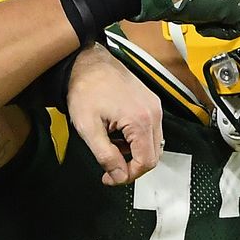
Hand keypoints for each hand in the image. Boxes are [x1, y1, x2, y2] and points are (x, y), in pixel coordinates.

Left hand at [68, 43, 164, 185]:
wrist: (88, 62)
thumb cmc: (85, 89)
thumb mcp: (87, 128)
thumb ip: (105, 155)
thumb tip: (119, 176)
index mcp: (140, 121)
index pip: (146, 162)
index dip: (128, 176)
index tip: (110, 178)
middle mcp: (154, 114)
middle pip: (154, 155)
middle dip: (132, 166)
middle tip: (110, 167)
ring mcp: (155, 107)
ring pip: (154, 144)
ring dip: (134, 152)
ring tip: (111, 145)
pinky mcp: (152, 102)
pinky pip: (151, 130)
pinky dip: (137, 139)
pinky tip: (118, 133)